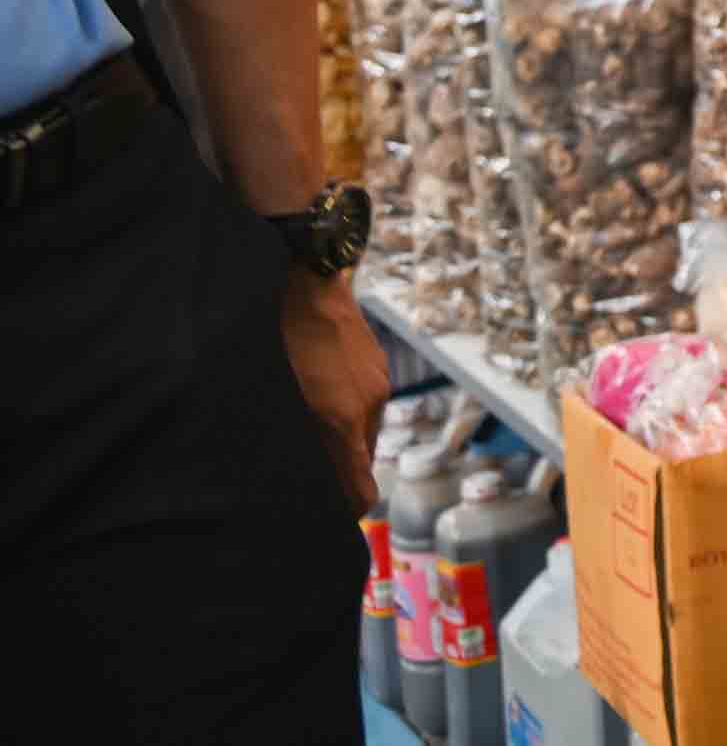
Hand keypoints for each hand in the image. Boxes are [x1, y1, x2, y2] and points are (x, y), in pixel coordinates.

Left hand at [277, 271, 390, 505]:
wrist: (310, 283)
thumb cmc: (278, 342)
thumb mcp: (274, 399)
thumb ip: (294, 439)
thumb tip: (295, 470)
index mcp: (343, 422)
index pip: (361, 487)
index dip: (348, 509)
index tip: (333, 518)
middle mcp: (368, 407)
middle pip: (363, 460)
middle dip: (341, 472)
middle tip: (308, 473)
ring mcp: (376, 383)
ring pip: (365, 430)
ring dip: (343, 439)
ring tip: (310, 428)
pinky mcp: (376, 364)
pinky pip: (367, 403)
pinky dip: (348, 410)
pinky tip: (320, 393)